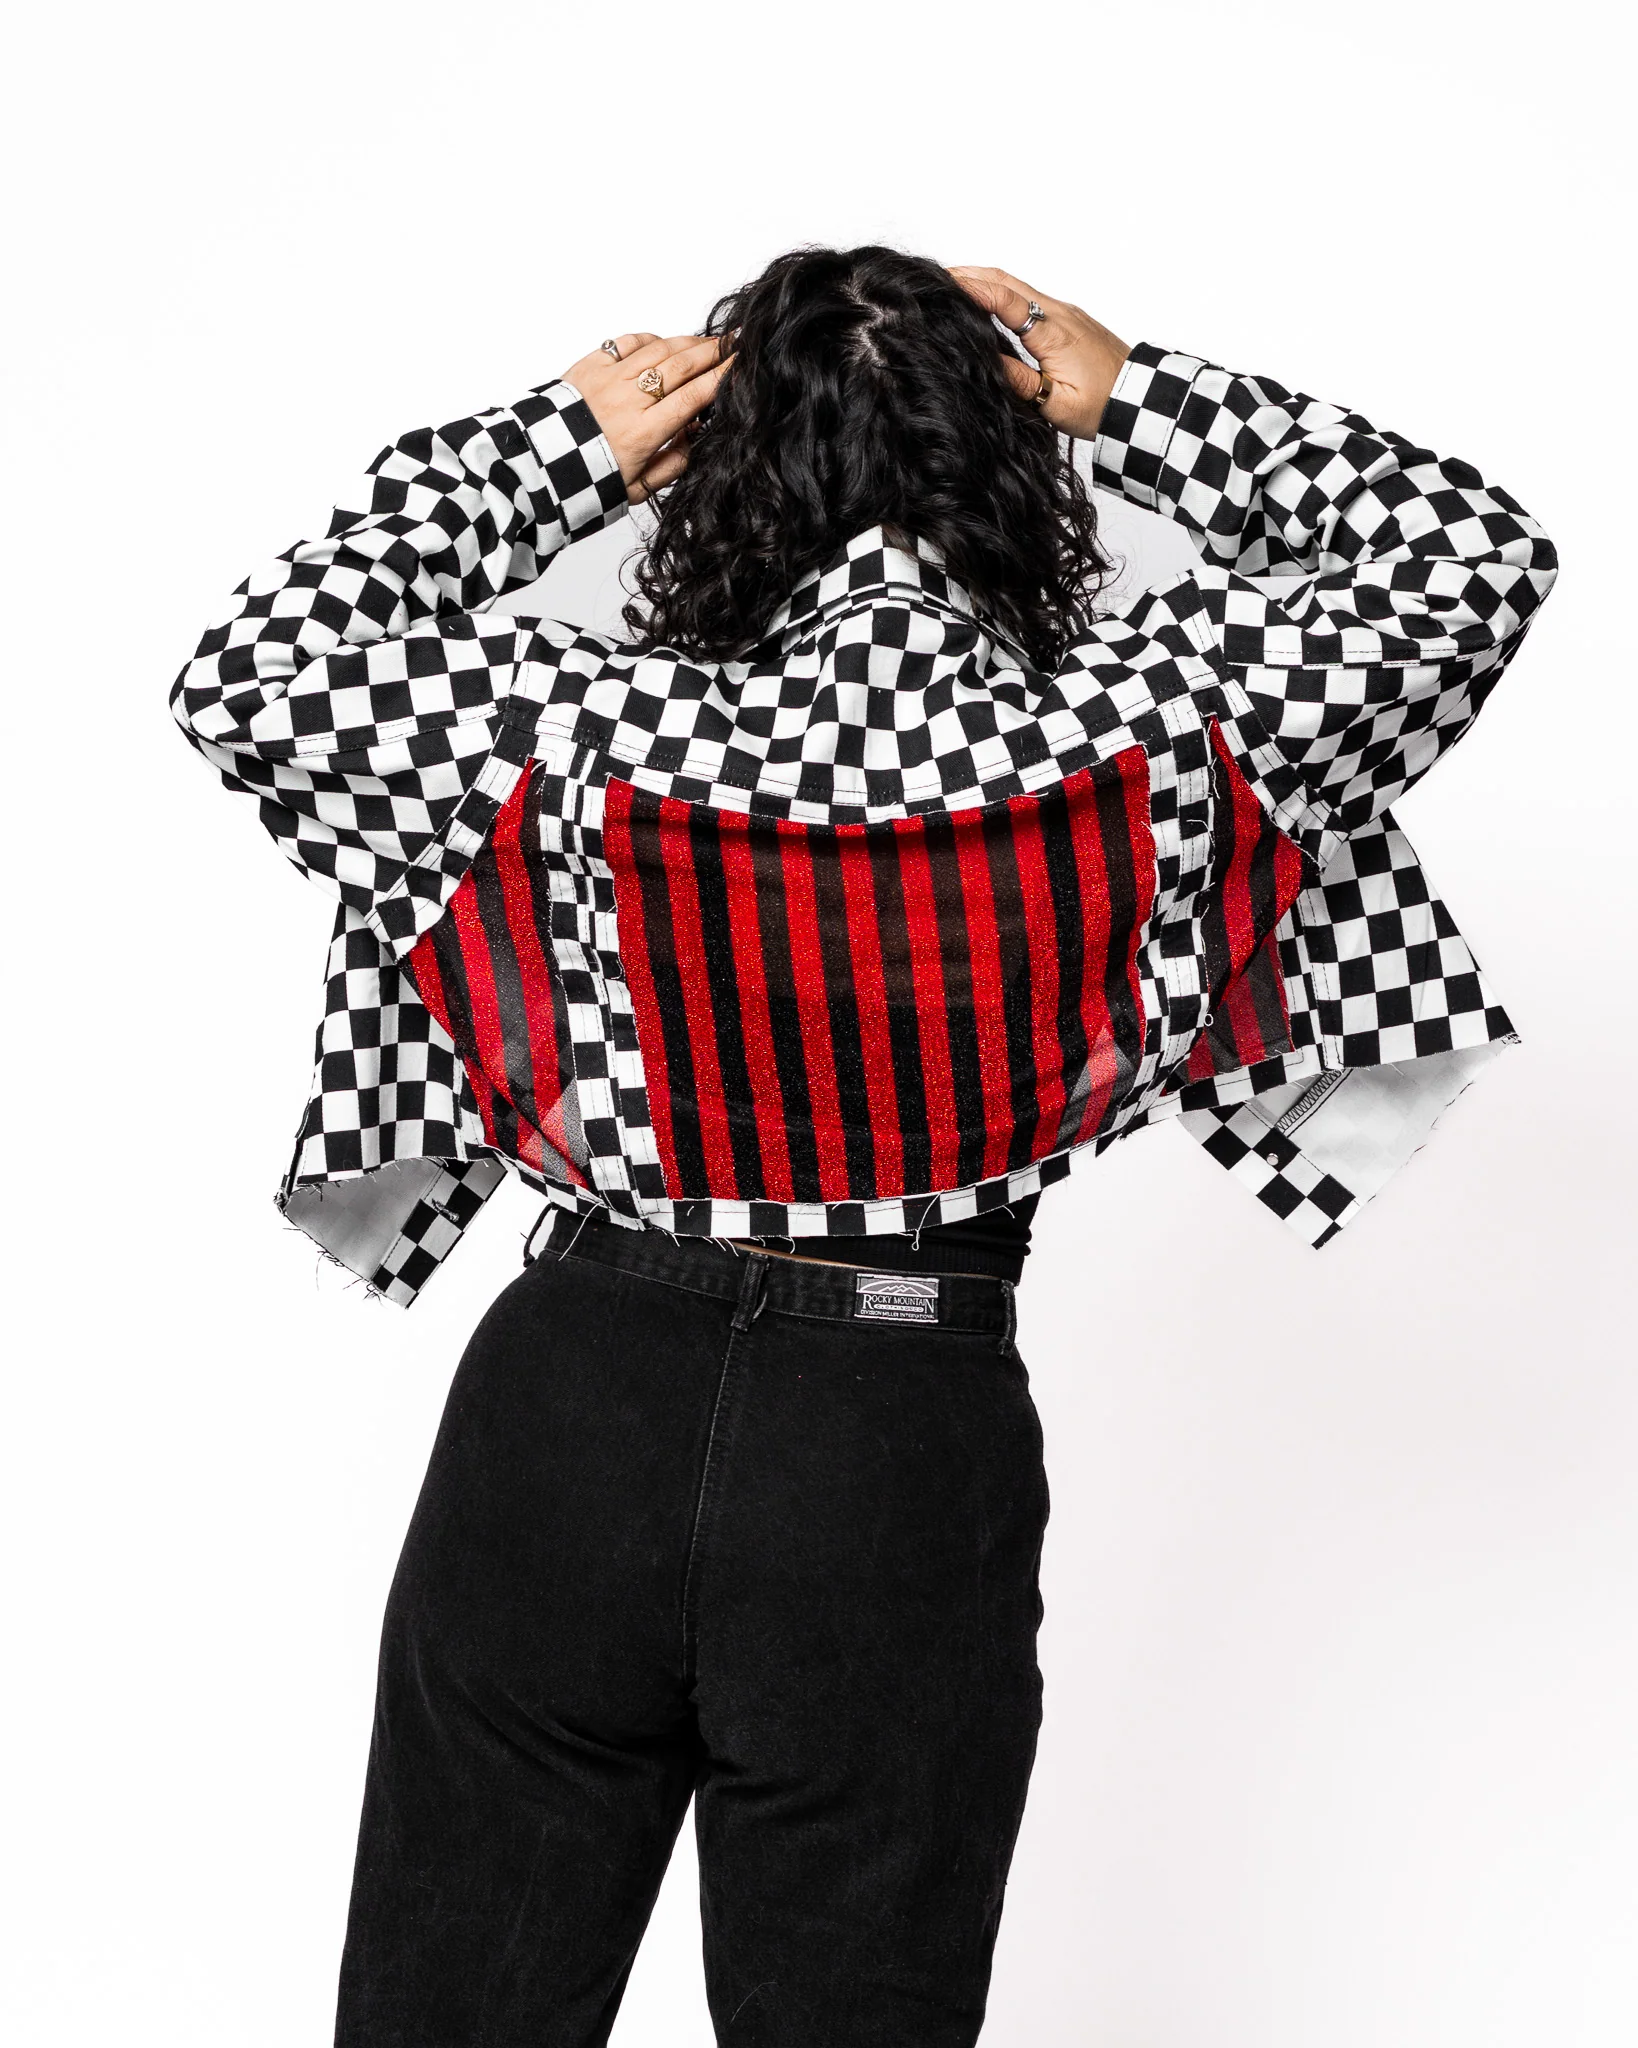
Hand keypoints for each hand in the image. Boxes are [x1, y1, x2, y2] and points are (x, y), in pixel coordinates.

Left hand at [561, 332, 727, 504]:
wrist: (540, 467)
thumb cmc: (589, 479)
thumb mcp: (637, 489)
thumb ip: (672, 465)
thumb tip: (695, 437)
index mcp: (643, 433)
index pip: (693, 397)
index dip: (721, 377)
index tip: (742, 364)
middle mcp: (628, 401)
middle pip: (681, 366)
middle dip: (713, 351)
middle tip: (737, 341)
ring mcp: (608, 378)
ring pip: (657, 349)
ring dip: (687, 341)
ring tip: (707, 341)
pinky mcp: (590, 365)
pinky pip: (627, 343)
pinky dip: (650, 339)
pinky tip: (663, 343)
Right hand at [950, 268, 1129, 441]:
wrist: (1136, 399)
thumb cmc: (1101, 406)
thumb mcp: (1055, 405)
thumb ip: (1019, 382)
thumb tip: (983, 361)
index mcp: (1053, 333)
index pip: (1005, 299)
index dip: (971, 288)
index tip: (942, 282)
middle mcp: (1058, 313)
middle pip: (1006, 280)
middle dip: (968, 275)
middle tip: (934, 279)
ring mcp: (1063, 312)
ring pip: (1016, 285)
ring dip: (983, 281)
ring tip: (950, 286)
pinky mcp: (1066, 318)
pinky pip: (1027, 296)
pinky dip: (1000, 292)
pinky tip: (984, 302)